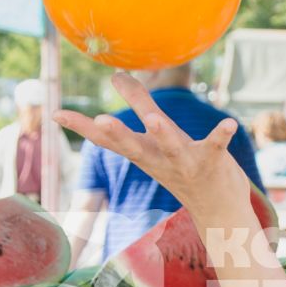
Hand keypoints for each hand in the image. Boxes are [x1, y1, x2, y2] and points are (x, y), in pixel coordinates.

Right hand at [56, 73, 252, 228]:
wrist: (218, 212)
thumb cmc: (185, 167)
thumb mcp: (158, 136)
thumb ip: (139, 103)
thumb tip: (116, 74)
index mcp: (143, 152)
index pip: (106, 140)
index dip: (81, 128)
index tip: (55, 114)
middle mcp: (160, 159)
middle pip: (133, 146)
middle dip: (116, 133)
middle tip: (99, 120)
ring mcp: (186, 163)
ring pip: (171, 147)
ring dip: (162, 134)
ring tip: (153, 118)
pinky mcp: (213, 163)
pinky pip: (216, 147)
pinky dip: (222, 135)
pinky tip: (229, 123)